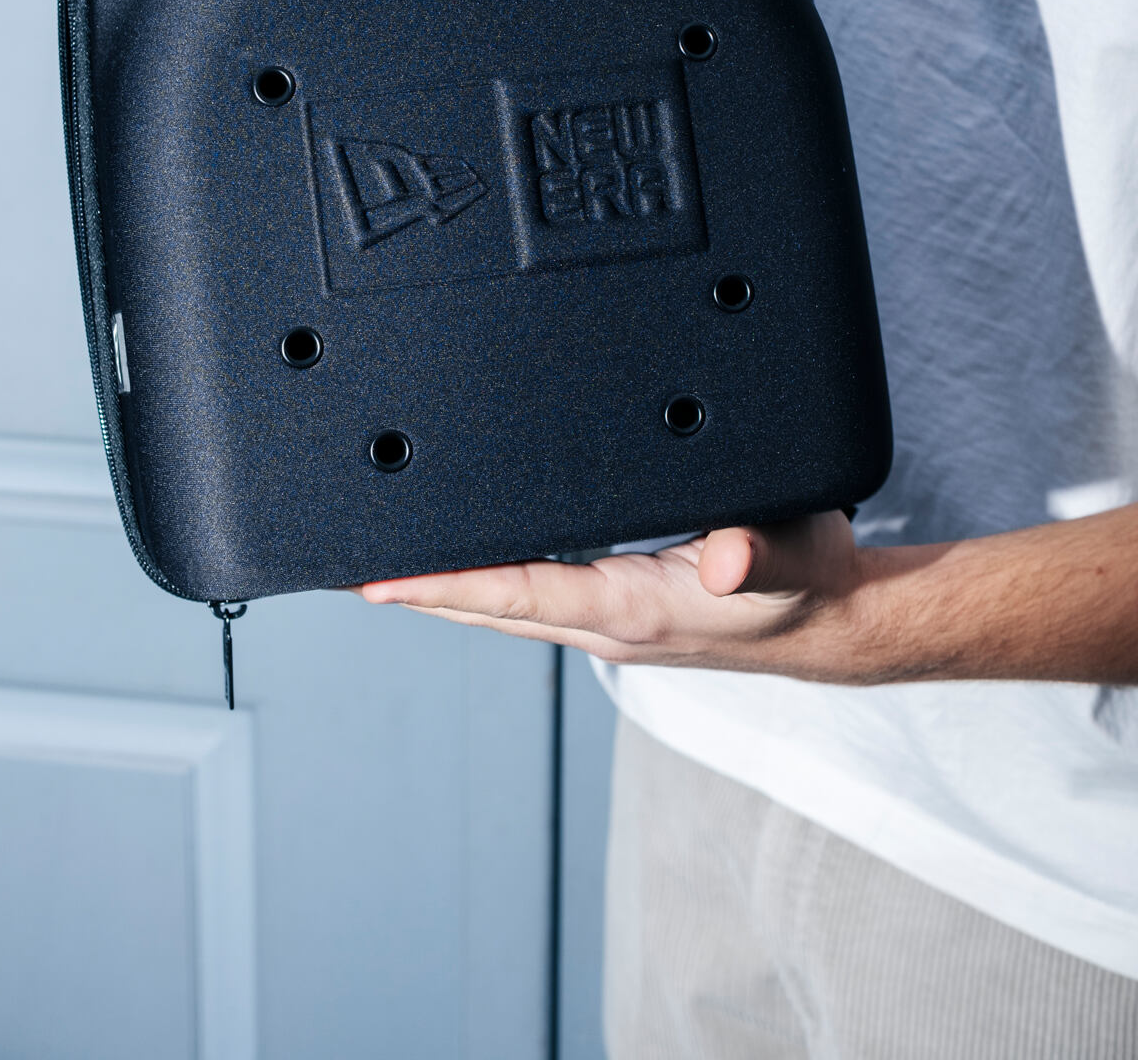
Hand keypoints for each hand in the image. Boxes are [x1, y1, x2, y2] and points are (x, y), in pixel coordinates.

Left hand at [362, 512, 877, 683]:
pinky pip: (528, 600)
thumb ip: (757, 551)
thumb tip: (720, 560)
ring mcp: (607, 627)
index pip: (515, 593)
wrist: (840, 625)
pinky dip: (481, 584)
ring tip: (374, 565)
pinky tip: (459, 564)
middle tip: (337, 568)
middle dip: (409, 589)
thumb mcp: (797, 550)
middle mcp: (606, 625)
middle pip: (483, 607)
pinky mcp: (617, 616)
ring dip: (437, 589)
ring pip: (500, 607)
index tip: (374, 579)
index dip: (440, 584)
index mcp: (634, 608)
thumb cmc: (815, 580)